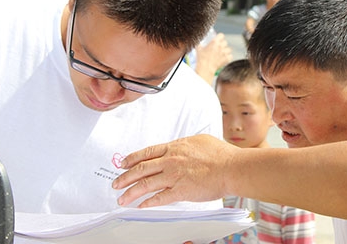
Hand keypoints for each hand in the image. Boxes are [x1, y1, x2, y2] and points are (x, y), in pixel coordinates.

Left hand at [112, 134, 236, 207]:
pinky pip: (159, 198)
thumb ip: (185, 145)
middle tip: (116, 183)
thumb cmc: (221, 154)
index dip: (132, 158)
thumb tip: (181, 146)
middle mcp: (170, 160)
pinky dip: (148, 202)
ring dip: (131, 192)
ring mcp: (174, 176)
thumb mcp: (200, 141)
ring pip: (145, 184)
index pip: (147, 152)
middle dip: (125, 177)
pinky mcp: (180, 190)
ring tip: (122, 198)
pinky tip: (141, 206)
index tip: (123, 164)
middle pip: (141, 169)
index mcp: (175, 147)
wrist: (231, 167)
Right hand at [195, 33, 232, 83]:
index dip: (219, 37)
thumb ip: (200, 45)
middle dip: (222, 44)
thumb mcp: (199, 49)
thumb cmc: (202, 59)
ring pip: (229, 49)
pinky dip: (228, 57)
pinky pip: (231, 56)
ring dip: (226, 51)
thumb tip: (199, 44)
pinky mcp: (227, 59)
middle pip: (225, 42)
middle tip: (218, 48)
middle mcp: (221, 46)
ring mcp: (224, 52)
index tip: (218, 40)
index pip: (221, 35)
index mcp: (214, 42)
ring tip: (222, 54)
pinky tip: (224, 59)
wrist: (206, 68)